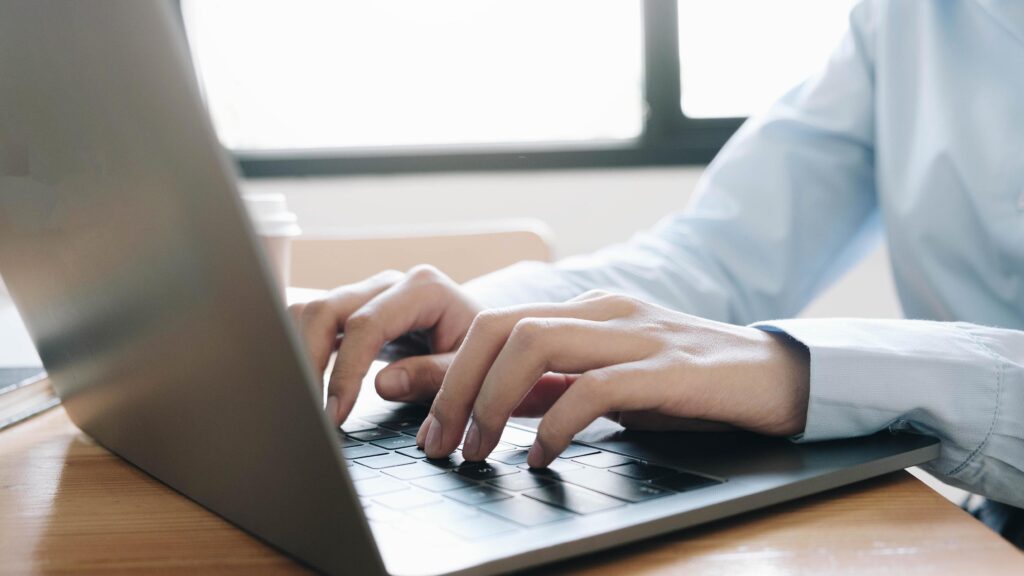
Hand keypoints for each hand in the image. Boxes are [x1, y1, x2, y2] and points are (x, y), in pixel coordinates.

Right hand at [288, 266, 481, 425]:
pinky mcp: (354, 312)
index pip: (367, 324)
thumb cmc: (481, 353)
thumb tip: (383, 384)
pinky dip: (302, 349)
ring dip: (298, 353)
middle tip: (311, 411)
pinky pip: (315, 323)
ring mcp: (368, 294)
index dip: (346, 371)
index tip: (337, 413)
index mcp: (423, 289)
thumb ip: (432, 375)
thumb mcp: (469, 369)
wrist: (485, 339)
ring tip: (305, 401)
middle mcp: (389, 284)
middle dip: (309, 361)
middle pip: (326, 309)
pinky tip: (306, 384)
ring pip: (311, 311)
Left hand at [416, 290, 809, 467]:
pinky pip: (593, 389)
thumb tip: (484, 404)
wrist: (775, 379)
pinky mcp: (667, 369)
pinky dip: (555, 427)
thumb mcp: (605, 382)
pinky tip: (544, 458)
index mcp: (584, 310)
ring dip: (491, 402)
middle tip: (441, 443)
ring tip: (481, 451)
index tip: (430, 425)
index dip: (449, 372)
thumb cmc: (686, 384)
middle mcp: (602, 311)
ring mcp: (634, 334)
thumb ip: (549, 386)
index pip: (494, 322)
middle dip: (455, 387)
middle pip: (499, 327)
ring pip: (533, 343)